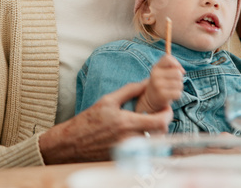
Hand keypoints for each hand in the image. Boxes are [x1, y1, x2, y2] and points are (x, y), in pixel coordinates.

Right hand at [38, 80, 172, 163]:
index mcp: (126, 122)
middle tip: (160, 115)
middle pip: (160, 134)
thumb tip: (145, 83)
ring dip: (154, 132)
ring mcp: (128, 151)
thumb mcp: (107, 100)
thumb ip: (129, 91)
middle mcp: (129, 139)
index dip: (167, 114)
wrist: (72, 143)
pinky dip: (144, 141)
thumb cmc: (88, 120)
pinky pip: (142, 150)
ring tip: (148, 123)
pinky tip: (137, 134)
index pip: (159, 122)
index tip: (166, 108)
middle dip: (164, 123)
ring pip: (153, 142)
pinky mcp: (125, 158)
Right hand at [135, 54, 183, 114]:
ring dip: (179, 87)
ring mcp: (158, 85)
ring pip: (179, 84)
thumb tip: (182, 71)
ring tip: (171, 89)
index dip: (176, 64)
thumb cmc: (160, 83)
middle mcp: (155, 75)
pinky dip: (177, 95)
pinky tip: (171, 95)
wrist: (150, 99)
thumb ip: (173, 66)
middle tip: (173, 82)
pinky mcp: (162, 95)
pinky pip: (178, 93)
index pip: (168, 58)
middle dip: (179, 78)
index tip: (177, 70)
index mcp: (155, 68)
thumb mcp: (162, 72)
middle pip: (178, 73)